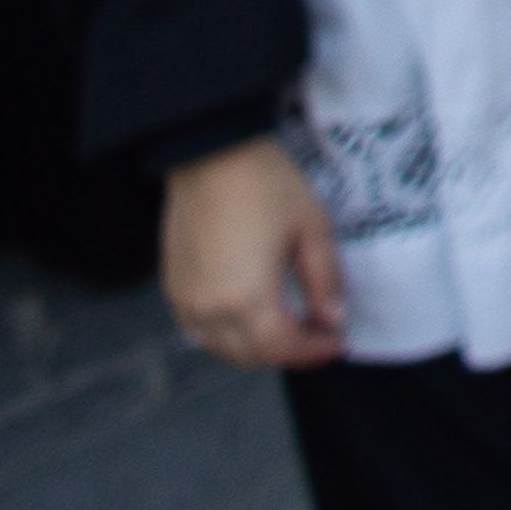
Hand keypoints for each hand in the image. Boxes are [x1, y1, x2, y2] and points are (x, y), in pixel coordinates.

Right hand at [163, 137, 345, 366]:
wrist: (211, 154)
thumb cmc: (267, 186)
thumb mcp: (312, 229)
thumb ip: (324, 281)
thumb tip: (334, 320)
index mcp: (246, 299)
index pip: (282, 348)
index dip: (313, 351)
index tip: (338, 342)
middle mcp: (209, 309)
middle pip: (251, 355)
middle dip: (289, 353)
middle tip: (319, 337)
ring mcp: (184, 300)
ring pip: (222, 347)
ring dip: (257, 348)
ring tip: (290, 329)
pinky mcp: (172, 286)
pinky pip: (199, 330)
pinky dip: (228, 335)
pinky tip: (251, 319)